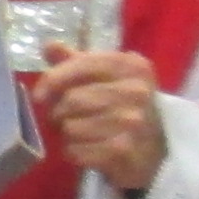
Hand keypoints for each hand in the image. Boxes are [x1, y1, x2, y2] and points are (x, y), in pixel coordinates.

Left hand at [36, 48, 167, 196]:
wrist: (159, 150)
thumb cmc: (126, 107)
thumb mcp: (108, 77)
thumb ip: (77, 61)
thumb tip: (48, 45)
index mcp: (132, 66)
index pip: (82, 64)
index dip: (53, 79)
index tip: (40, 95)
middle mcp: (136, 91)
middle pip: (71, 99)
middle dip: (58, 112)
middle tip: (63, 119)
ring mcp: (132, 122)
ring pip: (70, 127)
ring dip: (66, 134)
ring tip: (79, 134)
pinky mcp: (123, 152)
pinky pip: (75, 150)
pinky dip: (72, 152)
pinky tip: (86, 150)